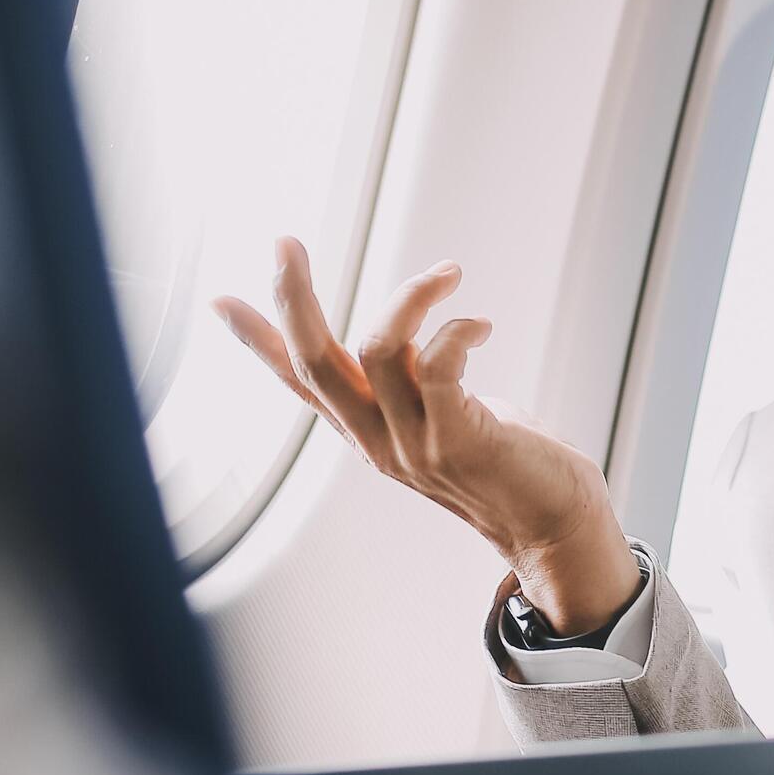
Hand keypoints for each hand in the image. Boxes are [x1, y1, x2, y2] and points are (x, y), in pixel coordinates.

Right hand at [213, 238, 640, 633]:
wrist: (555, 530)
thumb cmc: (512, 467)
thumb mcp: (449, 418)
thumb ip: (419, 386)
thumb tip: (418, 343)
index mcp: (369, 433)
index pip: (299, 384)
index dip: (256, 342)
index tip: (218, 299)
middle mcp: (379, 441)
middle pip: (315, 362)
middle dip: (293, 298)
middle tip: (285, 244)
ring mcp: (414, 443)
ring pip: (375, 350)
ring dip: (409, 297)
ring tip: (448, 274)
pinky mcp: (458, 440)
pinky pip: (437, 364)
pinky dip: (456, 330)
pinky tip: (480, 324)